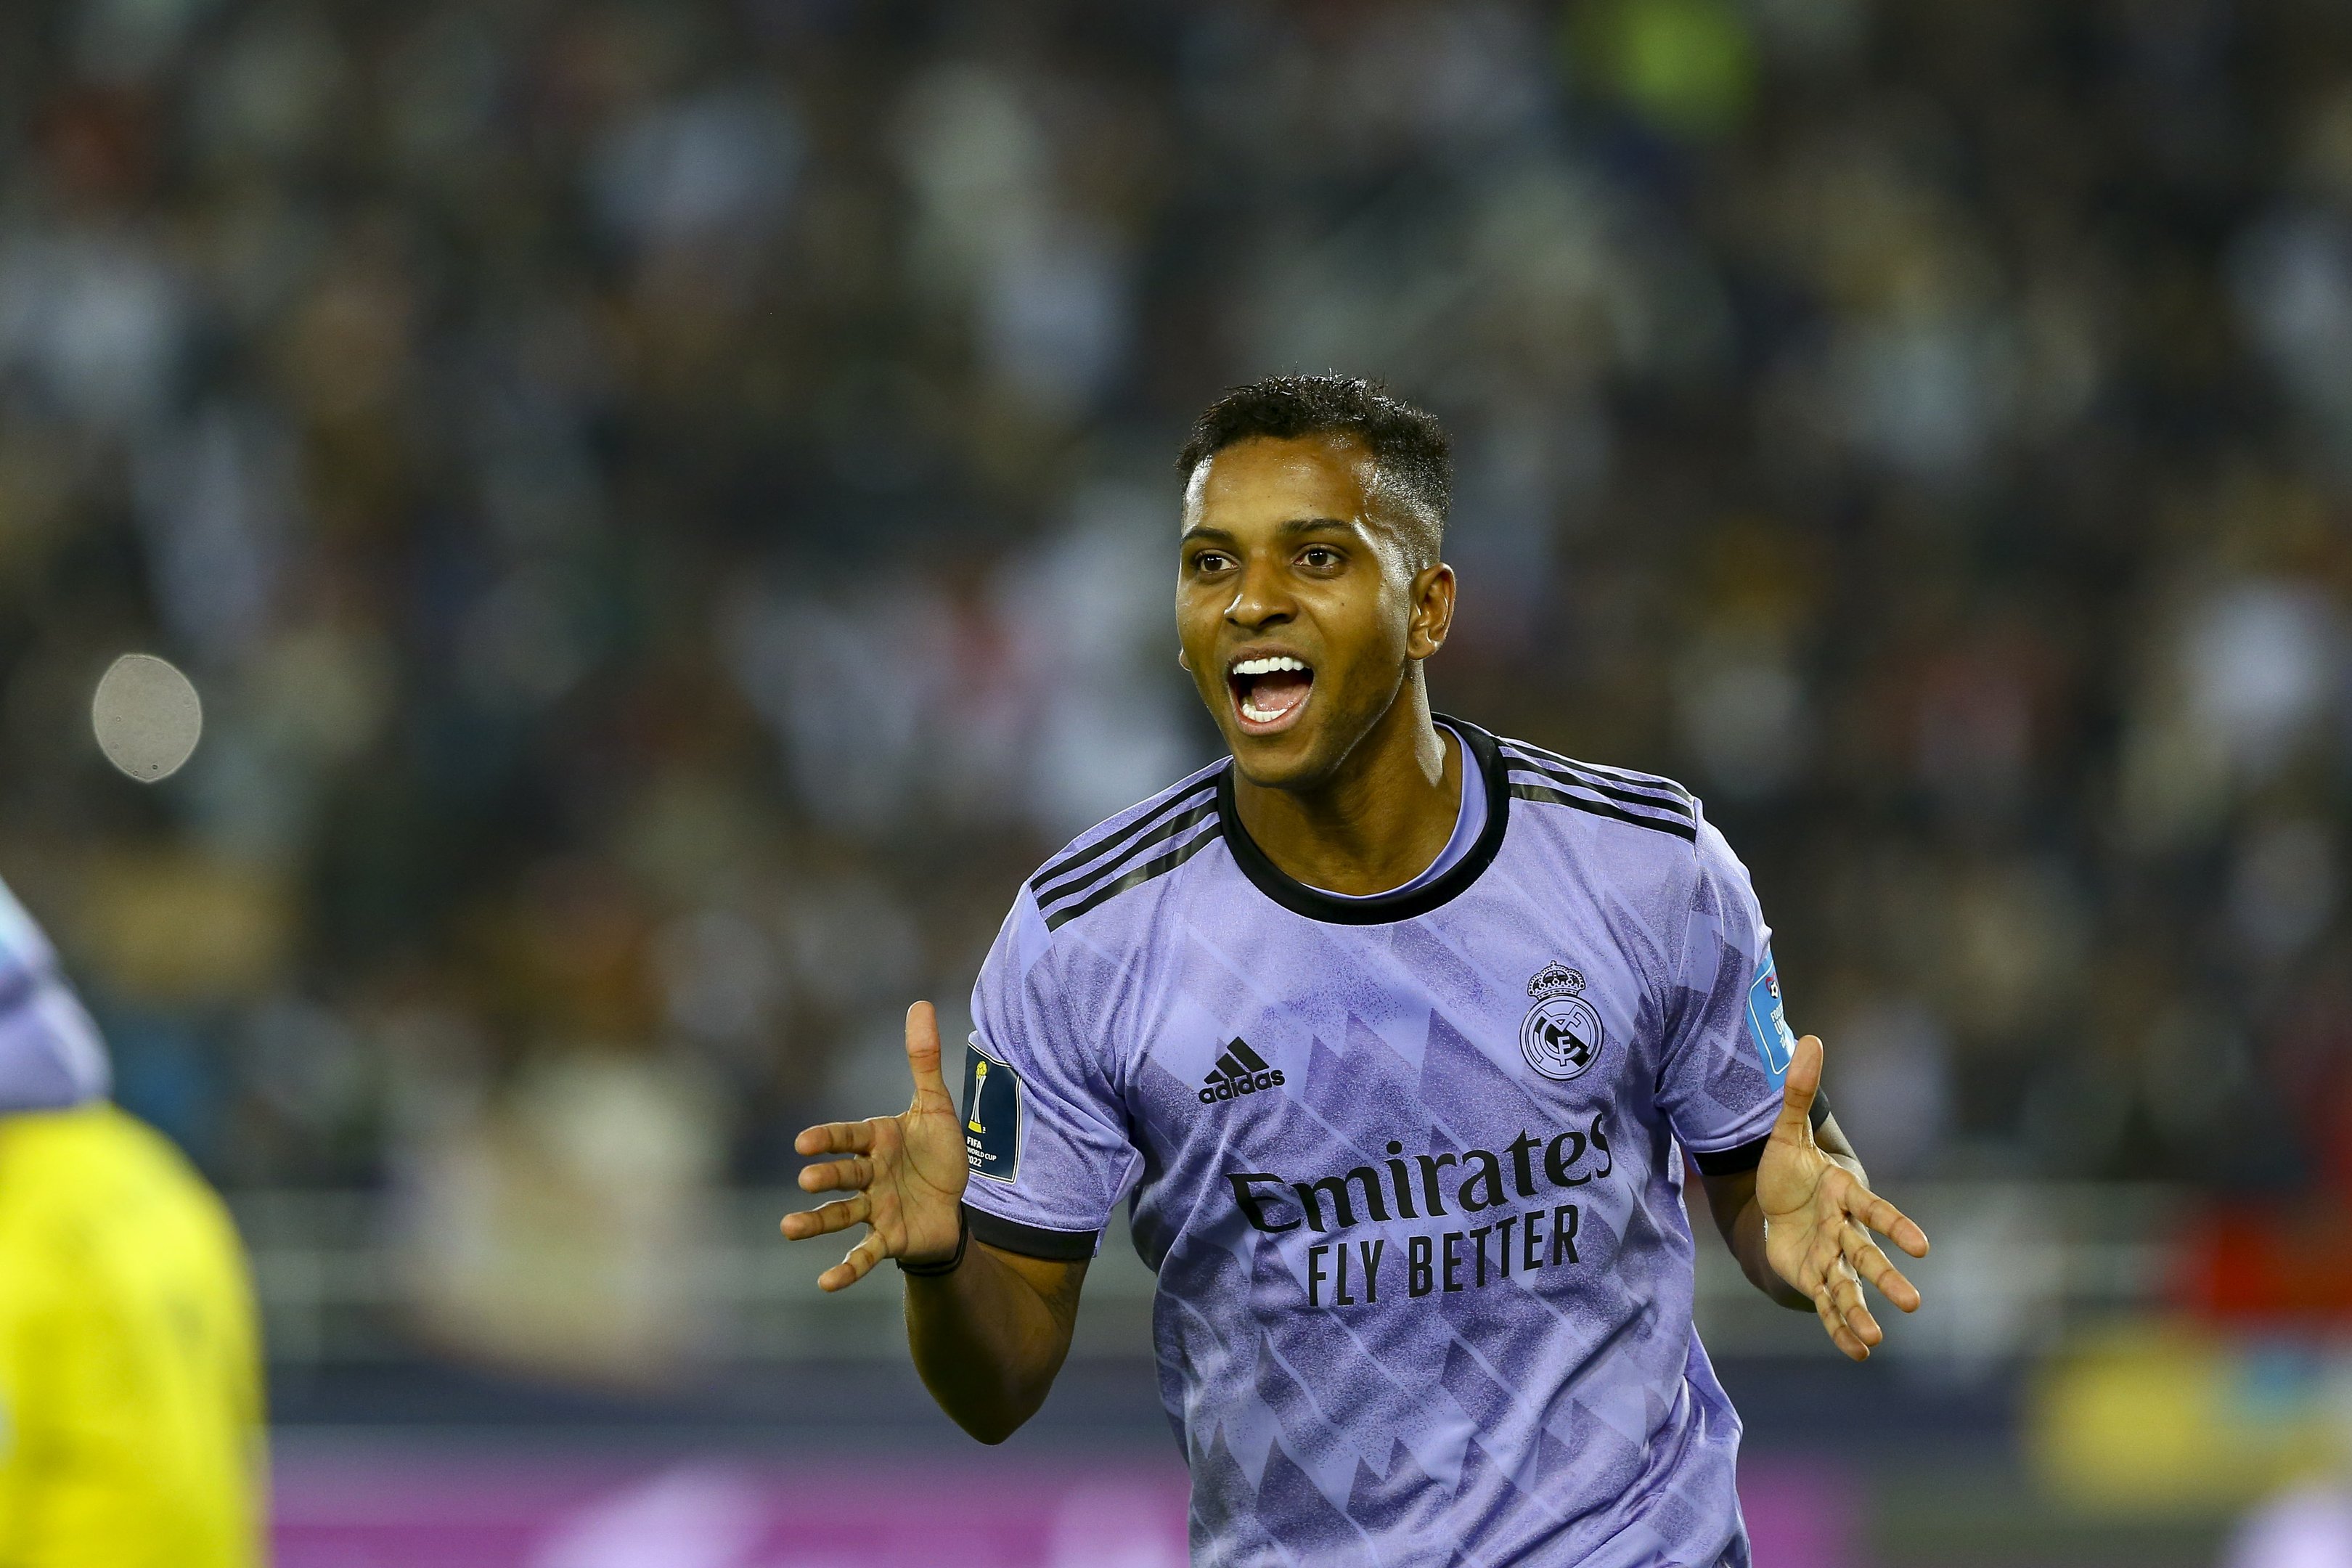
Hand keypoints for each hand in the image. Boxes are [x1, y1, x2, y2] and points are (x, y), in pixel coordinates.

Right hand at [780, 1001, 969, 1291]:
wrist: (954, 1204)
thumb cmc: (937, 1153)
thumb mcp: (936, 1107)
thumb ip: (923, 1061)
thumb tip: (920, 1004)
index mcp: (876, 1142)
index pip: (848, 1137)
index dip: (829, 1140)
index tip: (805, 1143)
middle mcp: (869, 1176)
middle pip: (843, 1176)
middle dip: (826, 1178)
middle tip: (807, 1181)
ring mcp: (874, 1209)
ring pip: (841, 1215)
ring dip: (816, 1223)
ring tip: (788, 1229)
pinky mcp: (888, 1239)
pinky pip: (865, 1255)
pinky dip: (847, 1269)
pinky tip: (826, 1283)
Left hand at [1757, 1033, 1929, 1360]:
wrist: (1778, 1204)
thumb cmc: (1789, 1170)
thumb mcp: (1786, 1131)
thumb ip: (1799, 1092)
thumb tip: (1811, 1039)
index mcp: (1843, 1195)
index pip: (1874, 1211)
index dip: (1896, 1227)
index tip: (1923, 1247)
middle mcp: (1843, 1232)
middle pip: (1866, 1256)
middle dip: (1887, 1278)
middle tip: (1912, 1302)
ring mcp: (1831, 1259)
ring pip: (1849, 1288)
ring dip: (1860, 1313)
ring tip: (1875, 1339)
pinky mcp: (1814, 1280)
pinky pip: (1829, 1306)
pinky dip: (1840, 1328)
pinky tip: (1857, 1352)